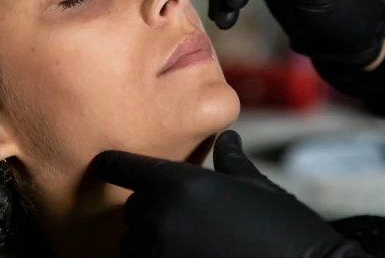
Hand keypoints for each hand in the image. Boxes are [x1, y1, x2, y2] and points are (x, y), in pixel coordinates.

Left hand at [93, 131, 367, 257]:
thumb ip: (231, 161)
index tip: (103, 163)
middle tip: (181, 215)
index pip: (125, 167)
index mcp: (179, 184)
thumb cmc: (281, 229)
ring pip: (135, 244)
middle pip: (133, 209)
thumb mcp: (255, 187)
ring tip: (187, 240)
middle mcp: (161, 216)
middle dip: (150, 210)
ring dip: (150, 241)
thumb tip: (227, 139)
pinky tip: (185, 252)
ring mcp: (159, 252)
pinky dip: (159, 256)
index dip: (114, 164)